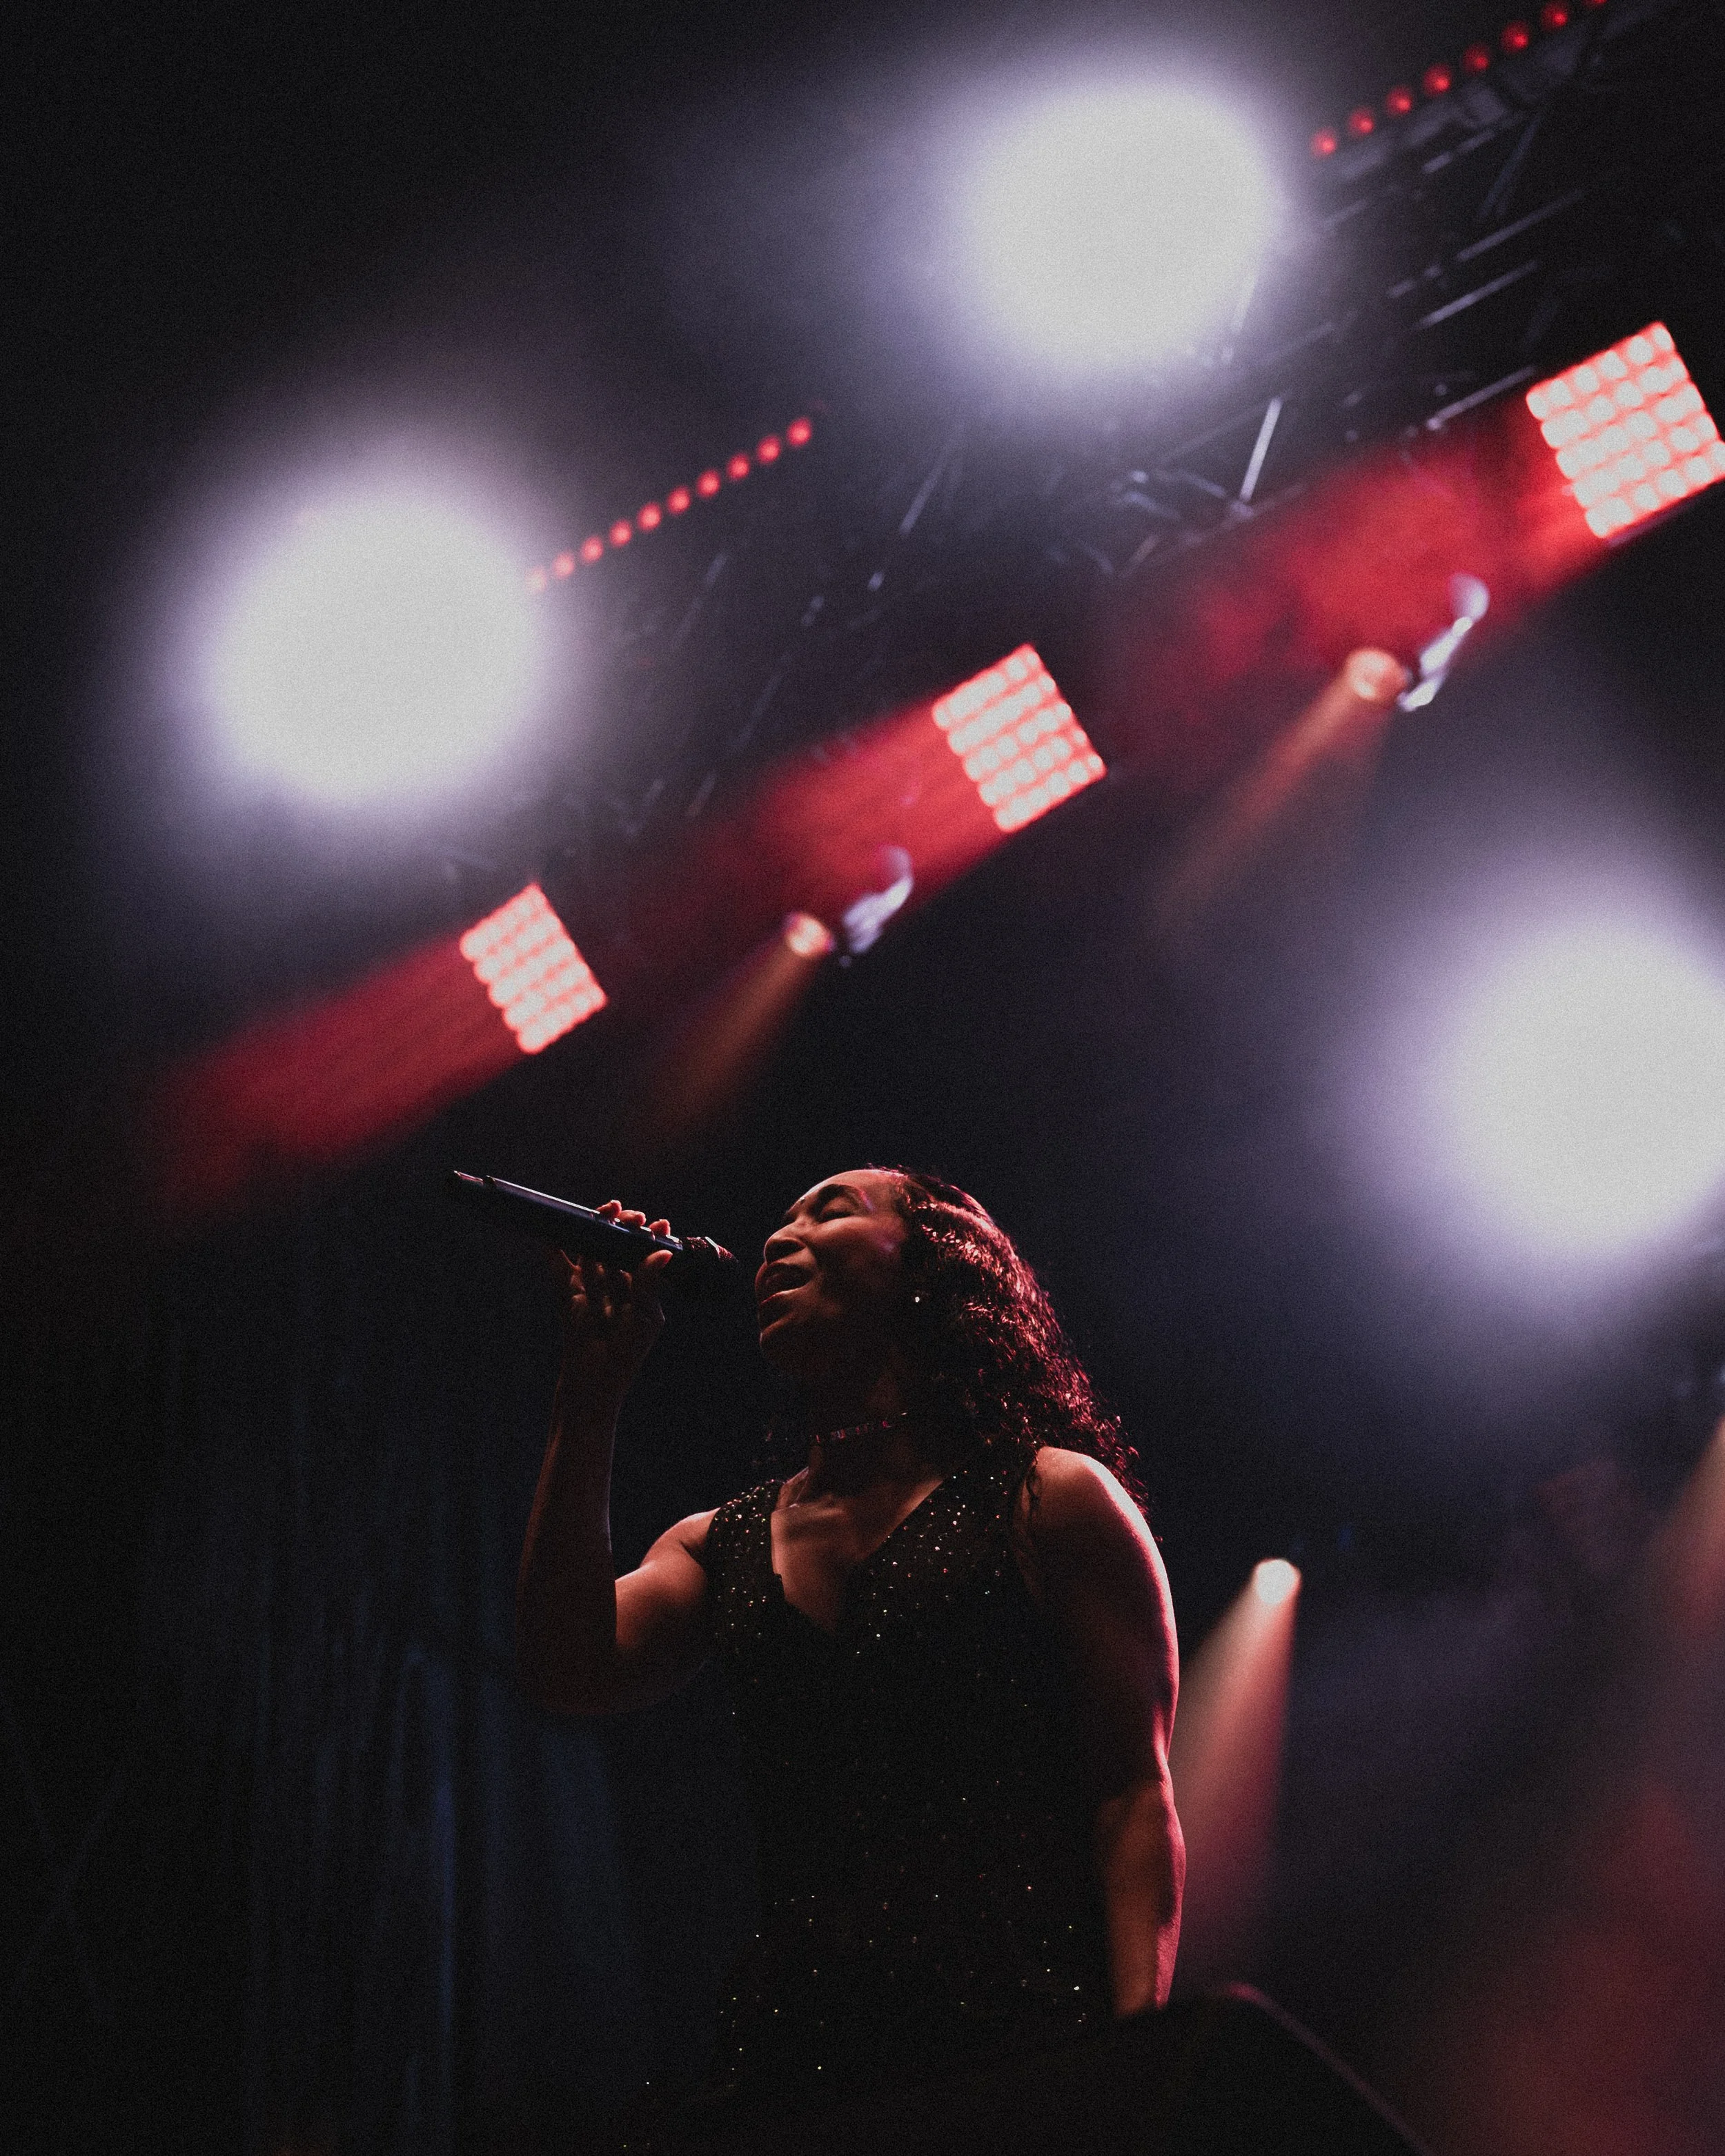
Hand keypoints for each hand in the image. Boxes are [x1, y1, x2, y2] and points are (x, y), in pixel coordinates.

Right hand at [558, 1202, 671, 1401]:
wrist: (595, 1376)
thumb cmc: (626, 1350)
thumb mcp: (645, 1316)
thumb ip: (649, 1282)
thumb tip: (663, 1253)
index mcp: (638, 1284)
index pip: (644, 1252)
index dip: (651, 1236)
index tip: (660, 1224)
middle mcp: (614, 1279)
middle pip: (617, 1242)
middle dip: (625, 1225)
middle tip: (633, 1217)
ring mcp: (590, 1282)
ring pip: (592, 1246)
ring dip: (597, 1226)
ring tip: (608, 1212)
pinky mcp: (567, 1289)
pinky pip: (558, 1263)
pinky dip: (553, 1245)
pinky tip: (553, 1227)